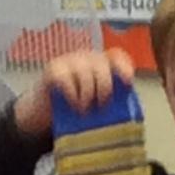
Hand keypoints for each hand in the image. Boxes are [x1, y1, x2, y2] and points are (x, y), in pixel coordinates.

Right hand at [15, 45, 135, 139]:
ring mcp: (69, 61)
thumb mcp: (95, 102)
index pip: (117, 57)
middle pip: (102, 66)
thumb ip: (109, 101)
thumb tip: (128, 116)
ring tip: (85, 111)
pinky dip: (72, 94)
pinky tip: (73, 105)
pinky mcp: (53, 69)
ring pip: (84, 73)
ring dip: (87, 94)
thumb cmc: (76, 106)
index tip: (127, 82)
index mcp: (101, 64)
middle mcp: (86, 58)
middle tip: (102, 107)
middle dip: (105, 87)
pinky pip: (65, 79)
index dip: (124, 67)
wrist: (45, 110)